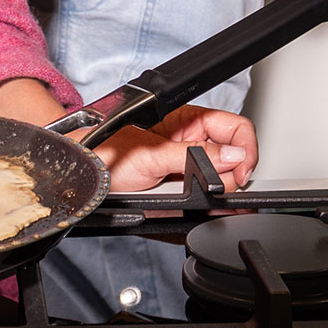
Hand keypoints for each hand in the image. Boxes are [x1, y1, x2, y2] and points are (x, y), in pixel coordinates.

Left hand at [94, 104, 257, 192]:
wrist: (81, 175)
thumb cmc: (104, 152)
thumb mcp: (152, 154)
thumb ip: (194, 155)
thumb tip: (233, 156)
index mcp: (187, 120)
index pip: (234, 127)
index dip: (245, 148)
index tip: (242, 171)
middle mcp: (189, 140)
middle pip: (232, 155)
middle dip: (233, 173)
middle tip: (221, 188)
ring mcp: (185, 165)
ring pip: (220, 179)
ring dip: (220, 191)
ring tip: (206, 198)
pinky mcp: (179, 188)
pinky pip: (203, 195)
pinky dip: (210, 203)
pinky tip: (208, 207)